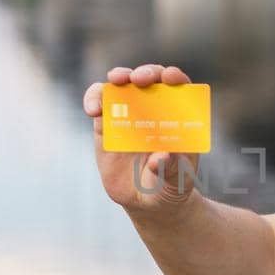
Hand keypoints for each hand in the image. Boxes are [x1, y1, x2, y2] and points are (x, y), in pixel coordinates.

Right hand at [84, 62, 199, 214]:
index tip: (170, 78)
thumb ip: (172, 170)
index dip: (175, 78)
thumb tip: (163, 157)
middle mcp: (154, 109)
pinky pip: (99, 102)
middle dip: (146, 73)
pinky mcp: (106, 124)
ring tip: (116, 81)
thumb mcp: (176, 182)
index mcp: (179, 117)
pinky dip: (94, 99)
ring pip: (123, 84)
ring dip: (119, 77)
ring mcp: (129, 114)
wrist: (146, 202)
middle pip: (151, 79)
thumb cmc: (169, 187)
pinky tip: (93, 109)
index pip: (180, 88)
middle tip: (140, 79)